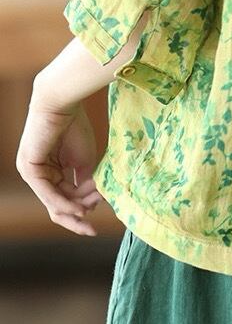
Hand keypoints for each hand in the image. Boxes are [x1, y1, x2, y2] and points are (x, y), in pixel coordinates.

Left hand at [16, 87, 104, 235]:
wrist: (63, 104)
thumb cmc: (75, 126)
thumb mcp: (84, 159)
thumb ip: (84, 181)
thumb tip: (89, 202)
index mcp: (51, 171)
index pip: (64, 198)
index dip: (82, 209)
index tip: (98, 218)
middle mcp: (40, 175)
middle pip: (57, 206)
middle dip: (75, 218)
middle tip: (91, 230)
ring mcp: (33, 173)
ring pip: (53, 202)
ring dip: (74, 208)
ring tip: (92, 210)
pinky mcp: (30, 169)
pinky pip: (48, 193)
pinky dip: (63, 203)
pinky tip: (78, 209)